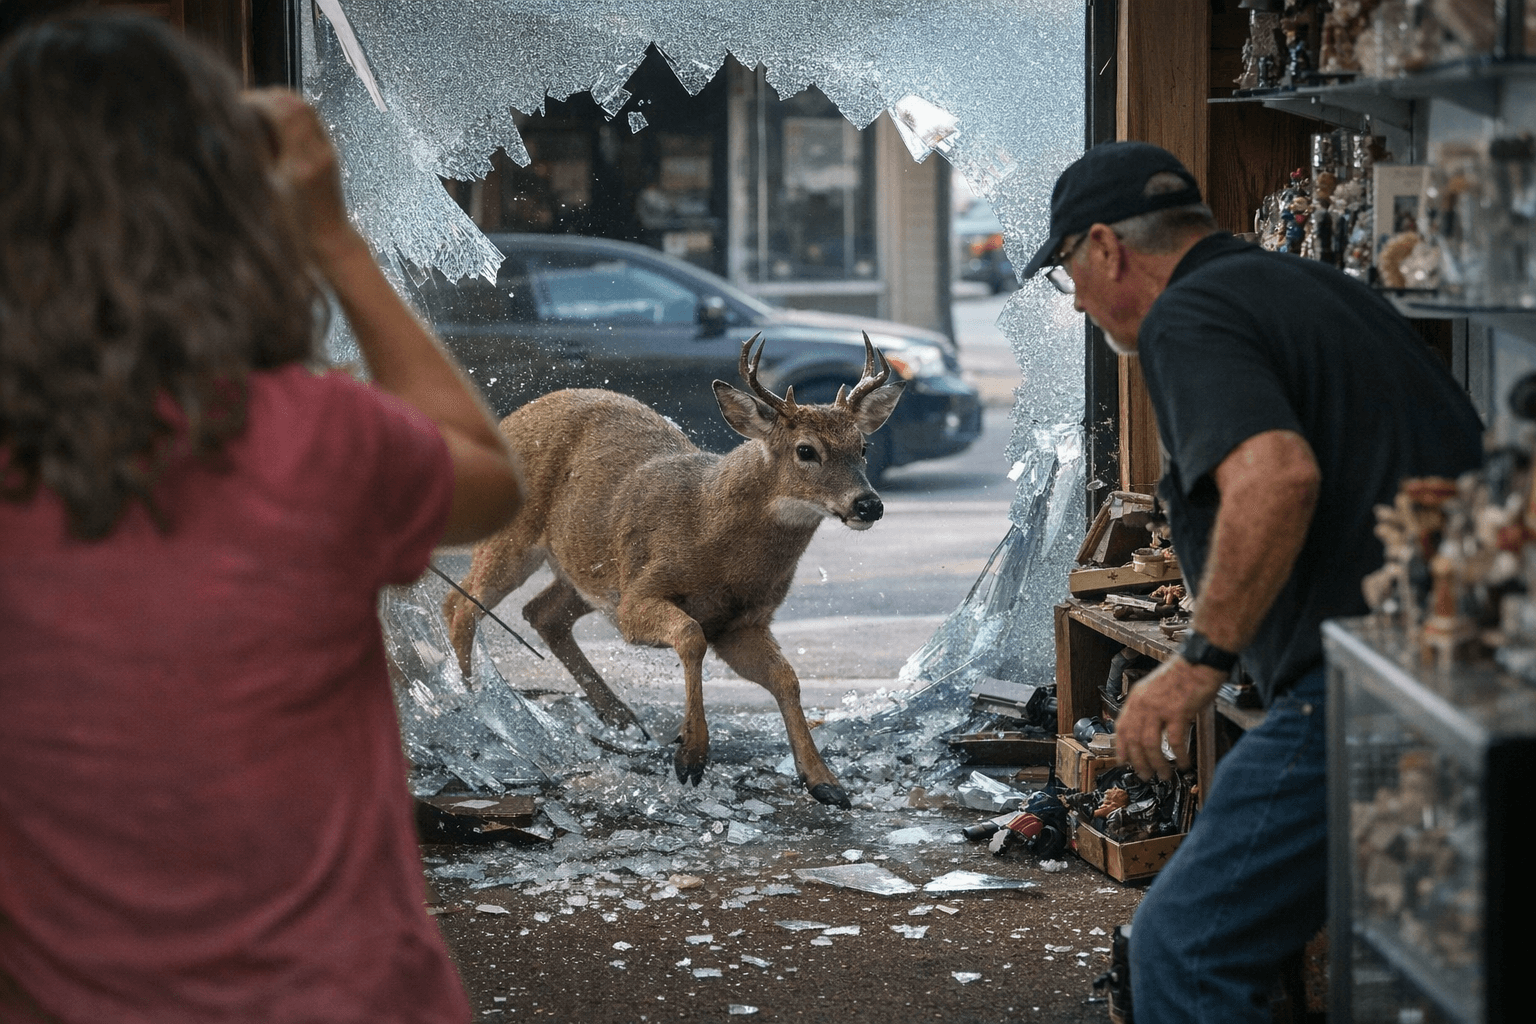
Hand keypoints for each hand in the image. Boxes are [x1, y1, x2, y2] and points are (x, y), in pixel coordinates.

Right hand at [242, 88, 354, 255]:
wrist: (328, 241)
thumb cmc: (293, 230)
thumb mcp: (265, 197)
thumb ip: (251, 162)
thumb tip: (229, 131)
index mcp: (302, 165)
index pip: (284, 114)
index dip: (257, 101)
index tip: (234, 104)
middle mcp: (319, 153)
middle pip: (296, 104)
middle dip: (266, 97)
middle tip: (241, 104)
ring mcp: (328, 151)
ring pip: (305, 108)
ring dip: (278, 102)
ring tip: (254, 110)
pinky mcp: (328, 152)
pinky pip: (310, 119)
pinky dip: (289, 112)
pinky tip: (272, 122)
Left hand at [1114, 657, 1224, 780]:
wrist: (1200, 661)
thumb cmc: (1183, 675)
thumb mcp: (1155, 688)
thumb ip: (1148, 706)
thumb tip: (1146, 729)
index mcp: (1136, 697)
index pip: (1121, 728)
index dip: (1121, 748)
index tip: (1124, 762)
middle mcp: (1143, 703)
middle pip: (1134, 740)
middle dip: (1139, 762)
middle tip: (1146, 775)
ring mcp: (1159, 707)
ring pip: (1150, 744)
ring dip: (1157, 763)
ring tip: (1164, 774)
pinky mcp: (1178, 711)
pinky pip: (1175, 741)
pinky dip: (1179, 756)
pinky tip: (1183, 763)